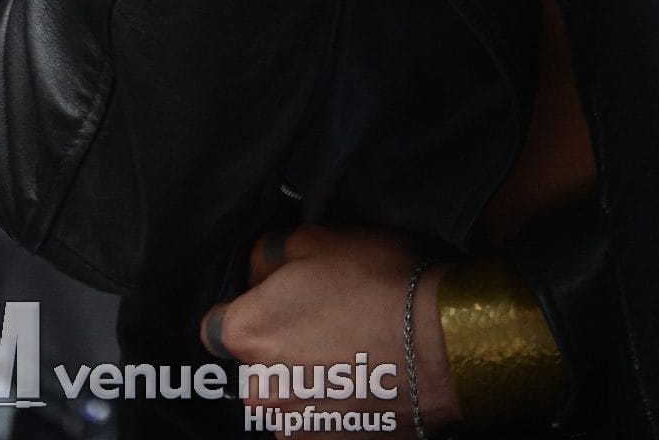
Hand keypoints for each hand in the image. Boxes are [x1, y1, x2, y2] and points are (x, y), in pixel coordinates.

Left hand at [200, 223, 459, 430]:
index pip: (217, 323)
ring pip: (289, 396)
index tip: (279, 295)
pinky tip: (366, 376)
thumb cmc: (378, 284)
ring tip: (353, 350)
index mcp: (245, 333)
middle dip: (280, 345)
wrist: (441, 343)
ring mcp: (293, 426)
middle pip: (255, 364)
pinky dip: (336, 403)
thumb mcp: (318, 237)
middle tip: (326, 319)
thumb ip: (271, 253)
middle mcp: (259, 389)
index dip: (249, 304)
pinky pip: (320, 420)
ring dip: (309, 378)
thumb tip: (258, 265)